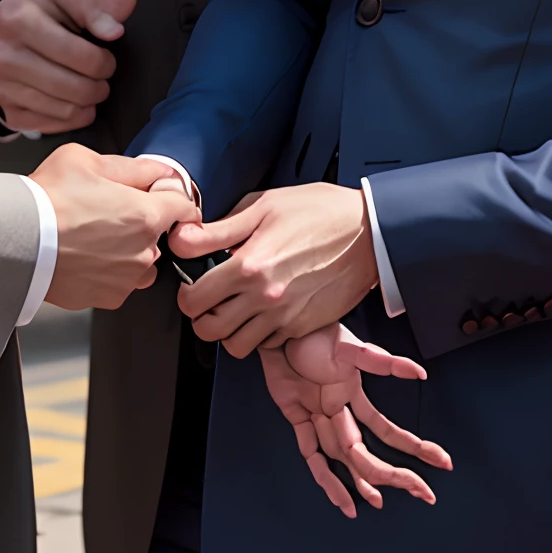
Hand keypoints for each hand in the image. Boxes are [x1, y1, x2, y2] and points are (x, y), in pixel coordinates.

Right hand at [0, 0, 136, 134]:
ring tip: (90, 88)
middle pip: (74, 87)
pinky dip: (71, 118)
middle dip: (99, 85)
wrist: (0, 31)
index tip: (106, 57)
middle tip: (102, 76)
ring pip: (65, 110)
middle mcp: (3, 56)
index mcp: (18, 21)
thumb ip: (97, 1)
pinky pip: (51, 125)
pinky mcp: (6, 111)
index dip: (103, 61)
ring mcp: (1, 87)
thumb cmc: (38, 10)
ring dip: (88, 103)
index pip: (80, 55)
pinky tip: (74, 103)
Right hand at [34, 143, 195, 310]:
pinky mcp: (105, 297)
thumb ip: (133, 167)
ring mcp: (125, 279)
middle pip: (158, 236)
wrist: (14, 240)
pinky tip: (82, 256)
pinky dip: (106, 272)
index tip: (163, 198)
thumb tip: (158, 172)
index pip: (184, 208)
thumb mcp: (88, 160)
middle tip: (107, 212)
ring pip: (140, 263)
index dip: (173, 198)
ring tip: (92, 237)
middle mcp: (143, 252)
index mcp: (146, 215)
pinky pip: (117, 283)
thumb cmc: (46, 199)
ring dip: (127, 252)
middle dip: (141, 224)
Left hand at [171, 182, 377, 356]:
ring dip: (229, 330)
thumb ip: (218, 229)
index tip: (191, 283)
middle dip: (201, 316)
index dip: (185, 292)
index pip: (193, 298)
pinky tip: (263, 309)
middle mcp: (265, 298)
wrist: (369, 232)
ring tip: (235, 307)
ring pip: (236, 345)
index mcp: (249, 265)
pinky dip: (258, 333)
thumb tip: (182, 239)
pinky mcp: (303, 326)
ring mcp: (285, 317)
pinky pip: (267, 344)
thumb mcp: (264, 206)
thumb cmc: (320, 212)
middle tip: (208, 300)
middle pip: (209, 330)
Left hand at [259, 327, 450, 517]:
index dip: (414, 448)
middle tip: (423, 492)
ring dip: (360, 482)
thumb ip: (383, 362)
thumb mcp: (351, 347)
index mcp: (354, 395)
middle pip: (368, 452)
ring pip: (342, 459)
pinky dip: (325, 479)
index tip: (441, 461)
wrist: (280, 327)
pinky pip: (311, 456)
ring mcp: (318, 419)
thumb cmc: (314, 332)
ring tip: (378, 502)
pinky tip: (340, 499)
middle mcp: (339, 412)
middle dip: (395, 474)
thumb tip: (419, 372)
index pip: (388, 431)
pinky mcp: (296, 419)